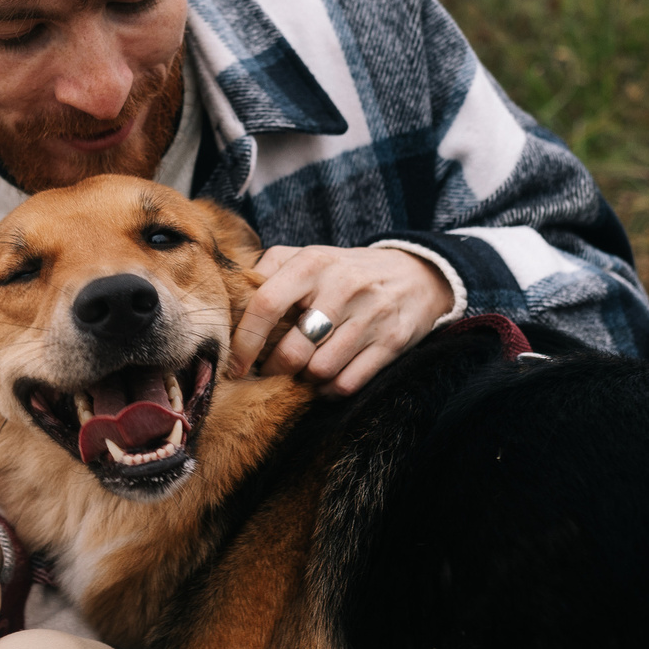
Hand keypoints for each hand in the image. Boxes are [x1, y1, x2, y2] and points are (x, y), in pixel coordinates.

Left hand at [225, 245, 453, 395]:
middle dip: (273, 369)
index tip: (235, 364)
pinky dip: (327, 391)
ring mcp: (370, 316)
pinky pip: (347, 383)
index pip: (266, 304)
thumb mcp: (309, 256)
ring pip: (319, 371)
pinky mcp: (391, 342)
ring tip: (298, 373)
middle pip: (293, 350)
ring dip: (302, 380)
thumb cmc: (345, 271)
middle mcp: (342, 287)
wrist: (416, 274)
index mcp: (313, 263)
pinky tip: (323, 382)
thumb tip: (232, 303)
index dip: (245, 341)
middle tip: (268, 371)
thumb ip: (268, 270)